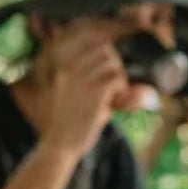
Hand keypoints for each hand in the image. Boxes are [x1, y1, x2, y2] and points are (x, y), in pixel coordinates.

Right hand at [42, 21, 129, 157]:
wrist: (60, 145)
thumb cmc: (70, 123)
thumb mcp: (77, 96)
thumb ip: (97, 81)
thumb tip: (127, 72)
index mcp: (65, 68)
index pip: (93, 43)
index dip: (109, 50)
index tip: (115, 61)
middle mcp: (71, 70)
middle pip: (106, 51)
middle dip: (115, 66)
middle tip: (113, 87)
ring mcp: (82, 80)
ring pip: (113, 64)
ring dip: (119, 78)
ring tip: (112, 96)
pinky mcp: (94, 93)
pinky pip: (118, 79)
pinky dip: (121, 90)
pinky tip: (112, 102)